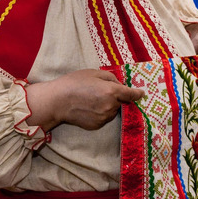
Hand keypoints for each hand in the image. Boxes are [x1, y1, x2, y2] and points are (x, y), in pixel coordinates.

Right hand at [26, 69, 142, 130]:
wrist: (57, 101)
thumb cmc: (74, 83)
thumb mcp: (94, 73)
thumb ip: (111, 78)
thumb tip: (119, 85)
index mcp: (112, 92)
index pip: (132, 94)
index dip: (137, 93)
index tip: (141, 93)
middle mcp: (111, 106)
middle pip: (121, 102)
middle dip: (116, 97)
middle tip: (101, 91)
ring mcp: (104, 118)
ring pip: (112, 111)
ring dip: (108, 105)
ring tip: (92, 99)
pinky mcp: (97, 125)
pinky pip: (104, 118)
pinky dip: (101, 113)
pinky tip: (88, 107)